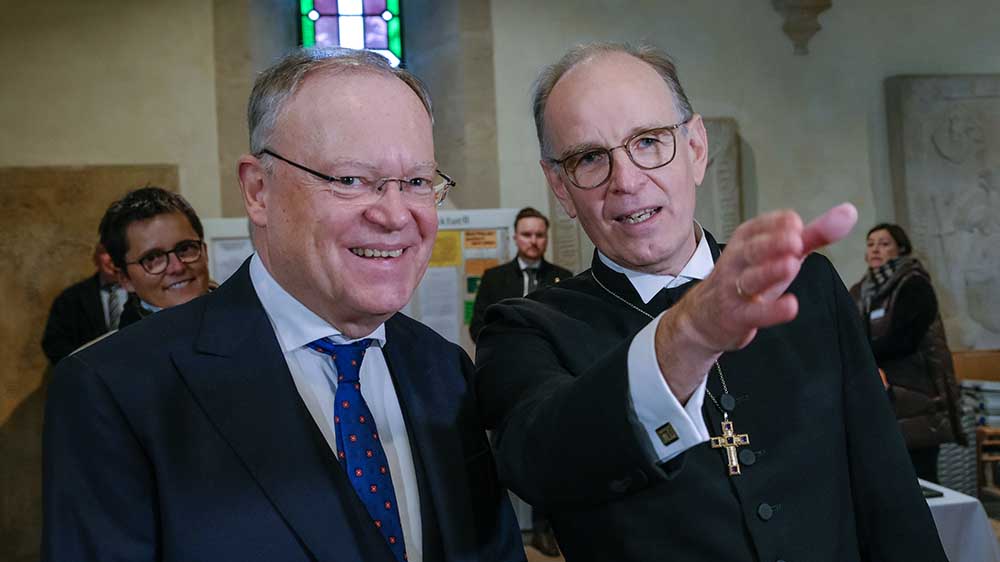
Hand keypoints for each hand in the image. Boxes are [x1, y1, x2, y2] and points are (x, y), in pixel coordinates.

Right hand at [655, 203, 857, 401]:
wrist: (704, 317)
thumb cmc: (748, 278)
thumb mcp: (779, 253)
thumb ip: (814, 235)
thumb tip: (849, 212)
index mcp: (746, 238)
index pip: (761, 225)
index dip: (780, 225)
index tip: (797, 225)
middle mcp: (737, 260)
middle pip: (753, 249)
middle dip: (773, 243)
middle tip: (796, 240)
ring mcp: (734, 288)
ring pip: (751, 278)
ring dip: (770, 272)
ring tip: (791, 265)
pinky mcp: (737, 316)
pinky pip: (754, 313)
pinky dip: (772, 311)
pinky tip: (790, 307)